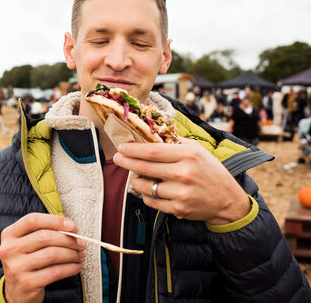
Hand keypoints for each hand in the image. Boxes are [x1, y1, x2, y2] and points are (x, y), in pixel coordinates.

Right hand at [0, 213, 85, 302]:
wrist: (16, 292)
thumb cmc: (26, 263)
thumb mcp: (26, 245)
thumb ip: (43, 233)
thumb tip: (70, 229)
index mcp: (9, 235)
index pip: (32, 220)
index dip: (54, 220)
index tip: (71, 226)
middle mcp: (9, 250)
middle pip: (45, 237)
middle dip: (68, 239)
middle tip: (81, 243)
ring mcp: (17, 267)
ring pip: (52, 254)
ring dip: (71, 254)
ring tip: (79, 255)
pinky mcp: (27, 283)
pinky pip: (55, 272)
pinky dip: (70, 268)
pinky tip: (76, 267)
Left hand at [113, 138, 249, 224]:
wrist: (227, 200)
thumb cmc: (210, 171)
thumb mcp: (198, 150)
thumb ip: (175, 142)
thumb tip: (150, 134)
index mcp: (188, 155)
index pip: (152, 151)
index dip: (133, 149)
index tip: (121, 147)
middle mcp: (184, 173)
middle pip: (144, 167)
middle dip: (126, 162)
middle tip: (117, 158)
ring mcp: (180, 193)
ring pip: (145, 186)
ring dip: (135, 180)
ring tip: (134, 175)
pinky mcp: (178, 209)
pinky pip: (151, 201)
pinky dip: (146, 195)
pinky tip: (149, 189)